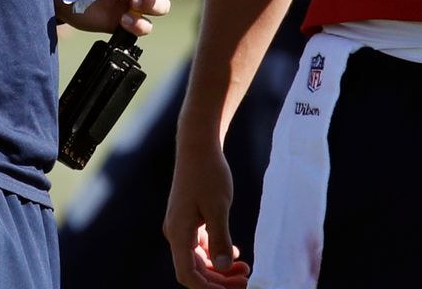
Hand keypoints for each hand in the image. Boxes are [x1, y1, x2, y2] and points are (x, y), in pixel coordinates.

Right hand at [165, 141, 249, 288]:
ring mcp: (181, 227)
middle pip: (195, 270)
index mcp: (179, 233)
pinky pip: (200, 246)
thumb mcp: (218, 207)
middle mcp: (176, 233)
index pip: (188, 275)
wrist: (198, 146)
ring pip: (199, 260)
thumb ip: (220, 238)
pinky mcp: (188, 220)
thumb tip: (221, 267)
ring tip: (245, 270)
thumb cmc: (208, 174)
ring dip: (220, 269)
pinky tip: (235, 255)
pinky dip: (216, 253)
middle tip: (246, 281)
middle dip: (219, 281)